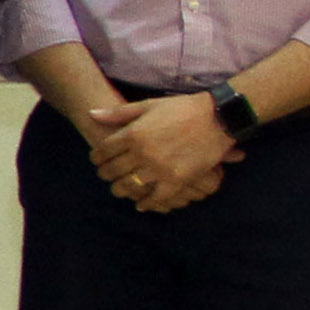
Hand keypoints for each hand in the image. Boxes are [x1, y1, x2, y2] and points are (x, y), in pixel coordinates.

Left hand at [91, 91, 238, 213]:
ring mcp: (159, 168)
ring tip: (119, 189)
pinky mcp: (176, 180)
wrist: (218, 116)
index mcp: (133, 134)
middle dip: (105, 174)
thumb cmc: (182, 108)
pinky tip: (141, 204)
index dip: (96, 158)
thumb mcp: (148, 105)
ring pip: (128, 186)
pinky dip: (146, 203)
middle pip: (112, 170)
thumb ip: (118, 113)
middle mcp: (142, 153)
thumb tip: (91, 114)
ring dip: (120, 190)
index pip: (102, 151)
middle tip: (106, 175)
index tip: (97, 160)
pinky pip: (155, 198)